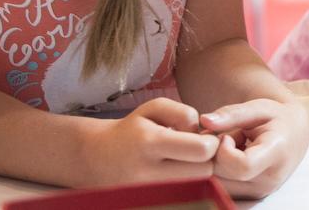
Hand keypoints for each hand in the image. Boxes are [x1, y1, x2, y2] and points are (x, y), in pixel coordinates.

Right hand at [83, 98, 216, 185]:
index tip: (203, 137)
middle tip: (195, 151)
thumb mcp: (154, 108)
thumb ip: (184, 113)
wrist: (96, 158)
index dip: (211, 142)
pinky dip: (186, 187)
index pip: (202, 150)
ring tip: (183, 163)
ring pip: (197, 188)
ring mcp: (147, 194)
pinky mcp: (148, 205)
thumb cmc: (132, 129)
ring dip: (197, 174)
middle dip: (207, 159)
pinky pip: (183, 198)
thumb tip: (202, 134)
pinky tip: (176, 176)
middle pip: (204, 172)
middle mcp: (147, 173)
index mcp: (149, 142)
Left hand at [199, 98, 308, 197]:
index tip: (227, 136)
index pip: (242, 166)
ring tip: (231, 149)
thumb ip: (231, 114)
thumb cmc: (275, 118)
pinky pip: (220, 191)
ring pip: (216, 185)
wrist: (294, 135)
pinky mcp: (251, 199)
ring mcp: (260, 193)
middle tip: (225, 138)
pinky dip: (218, 174)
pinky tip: (230, 160)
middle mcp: (270, 180)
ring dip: (214, 165)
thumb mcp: (258, 108)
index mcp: (277, 154)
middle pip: (223, 176)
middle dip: (214, 155)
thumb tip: (204, 120)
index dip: (224, 151)